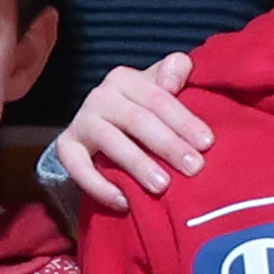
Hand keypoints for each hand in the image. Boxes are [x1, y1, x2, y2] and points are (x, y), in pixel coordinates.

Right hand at [52, 54, 215, 210]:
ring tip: (162, 186)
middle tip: (194, 168)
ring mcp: (81, 121)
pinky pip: (78, 167)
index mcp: (125, 78)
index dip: (183, 120)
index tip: (207, 143)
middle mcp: (100, 96)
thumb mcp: (161, 86)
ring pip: (110, 141)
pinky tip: (124, 201)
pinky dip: (99, 186)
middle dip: (167, 145)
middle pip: (137, 120)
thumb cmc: (144, 109)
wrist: (103, 127)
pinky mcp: (66, 147)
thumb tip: (173, 78)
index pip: (158, 98)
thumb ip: (176, 72)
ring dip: (137, 164)